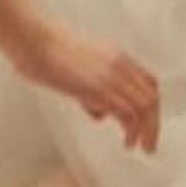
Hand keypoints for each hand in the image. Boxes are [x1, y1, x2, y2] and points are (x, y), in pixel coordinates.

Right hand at [19, 16, 159, 150]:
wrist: (32, 39)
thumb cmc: (41, 48)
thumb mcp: (75, 64)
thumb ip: (90, 85)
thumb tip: (97, 110)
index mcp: (114, 55)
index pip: (148, 82)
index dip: (150, 105)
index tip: (146, 122)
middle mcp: (119, 65)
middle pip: (151, 97)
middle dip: (153, 123)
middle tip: (149, 143)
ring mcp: (111, 77)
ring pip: (146, 107)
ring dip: (147, 131)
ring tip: (141, 147)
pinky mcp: (100, 90)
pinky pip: (128, 115)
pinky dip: (132, 132)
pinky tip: (127, 142)